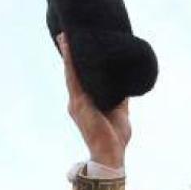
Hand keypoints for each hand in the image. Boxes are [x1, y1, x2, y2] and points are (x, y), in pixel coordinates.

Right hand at [58, 34, 130, 168]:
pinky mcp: (78, 104)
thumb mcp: (120, 113)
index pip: (81, 80)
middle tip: (66, 35)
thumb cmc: (115, 137)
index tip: (77, 48)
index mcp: (86, 104)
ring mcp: (76, 103)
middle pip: (73, 74)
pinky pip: (73, 78)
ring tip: (65, 36)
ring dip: (67, 54)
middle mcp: (77, 102)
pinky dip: (70, 62)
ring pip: (70, 73)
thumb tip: (125, 86)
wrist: (111, 154)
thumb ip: (120, 99)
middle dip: (69, 55)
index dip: (77, 64)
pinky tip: (69, 48)